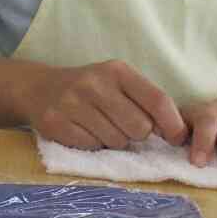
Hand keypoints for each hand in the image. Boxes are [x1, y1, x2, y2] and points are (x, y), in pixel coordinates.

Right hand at [23, 60, 187, 151]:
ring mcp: (73, 103)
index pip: (157, 100)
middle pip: (139, 127)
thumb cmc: (90, 89)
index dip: (173, 124)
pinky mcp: (56, 123)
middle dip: (137, 134)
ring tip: (100, 126)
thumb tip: (177, 133)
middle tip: (123, 126)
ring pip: (116, 141)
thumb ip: (146, 101)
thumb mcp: (118, 83)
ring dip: (113, 141)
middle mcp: (95, 84)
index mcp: (117, 71)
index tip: (177, 138)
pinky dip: (93, 145)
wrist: (39, 88)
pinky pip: (92, 147)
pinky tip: (84, 131)